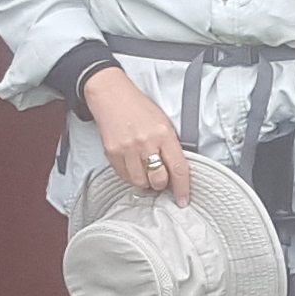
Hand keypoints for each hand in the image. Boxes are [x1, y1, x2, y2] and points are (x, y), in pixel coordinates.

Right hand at [88, 68, 185, 200]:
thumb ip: (170, 145)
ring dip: (145, 181)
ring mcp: (128, 149)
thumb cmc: (138, 108)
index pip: (179, 168)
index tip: (183, 199)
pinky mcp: (113, 153)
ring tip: (145, 170)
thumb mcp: (162, 122)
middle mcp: (147, 143)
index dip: (183, 188)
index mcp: (164, 134)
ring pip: (141, 182)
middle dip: (161, 183)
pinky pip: (125, 176)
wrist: (111, 95)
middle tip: (160, 178)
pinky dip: (131, 176)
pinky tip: (133, 165)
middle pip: (159, 179)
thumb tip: (176, 170)